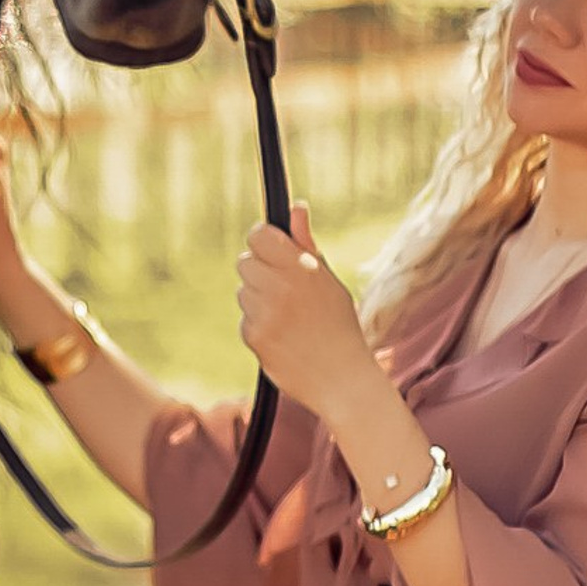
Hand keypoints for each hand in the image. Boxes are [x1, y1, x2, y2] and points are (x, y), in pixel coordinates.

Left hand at [235, 203, 376, 419]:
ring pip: (243, 292)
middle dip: (259, 272)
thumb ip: (305, 243)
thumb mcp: (328, 281)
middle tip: (283, 290)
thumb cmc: (338, 325)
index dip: (261, 240)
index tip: (270, 250)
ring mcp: (265, 312)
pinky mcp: (254, 336)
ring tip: (289, 317)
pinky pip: (245, 319)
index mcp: (302, 267)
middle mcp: (281, 286)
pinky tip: (283, 336)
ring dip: (258, 300)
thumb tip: (295, 207)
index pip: (259, 236)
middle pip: (244, 262)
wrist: (343, 378)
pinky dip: (258, 326)